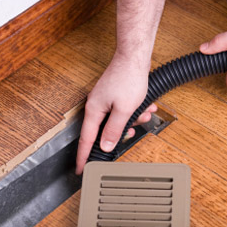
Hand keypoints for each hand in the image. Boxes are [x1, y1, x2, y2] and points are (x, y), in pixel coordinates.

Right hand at [75, 53, 156, 174]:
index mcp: (94, 110)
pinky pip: (123, 110)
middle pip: (106, 130)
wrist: (134, 57)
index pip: (86, 139)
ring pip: (118, 120)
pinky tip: (145, 105)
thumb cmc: (128, 78)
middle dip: (123, 130)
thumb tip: (105, 146)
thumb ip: (114, 130)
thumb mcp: (124, 110)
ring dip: (133, 118)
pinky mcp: (114, 95)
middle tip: (133, 129)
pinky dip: (135, 110)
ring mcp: (105, 100)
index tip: (81, 170)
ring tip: (144, 112)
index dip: (84, 156)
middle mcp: (97, 106)